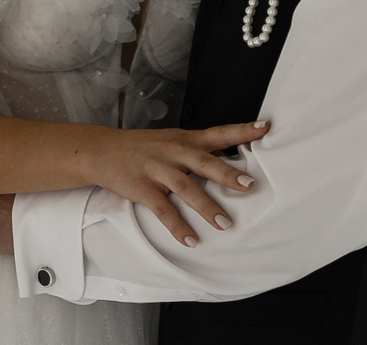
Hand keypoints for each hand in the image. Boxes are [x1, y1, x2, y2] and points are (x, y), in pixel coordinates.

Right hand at [83, 120, 267, 248]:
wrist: (101, 150)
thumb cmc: (142, 147)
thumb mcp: (170, 140)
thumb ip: (196, 150)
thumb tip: (230, 164)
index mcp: (184, 139)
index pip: (217, 133)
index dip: (241, 130)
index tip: (264, 128)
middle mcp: (173, 151)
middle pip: (204, 162)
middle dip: (227, 174)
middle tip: (249, 185)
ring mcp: (157, 169)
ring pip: (186, 188)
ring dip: (206, 206)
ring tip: (225, 223)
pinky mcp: (143, 188)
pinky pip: (163, 210)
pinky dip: (178, 226)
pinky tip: (191, 239)